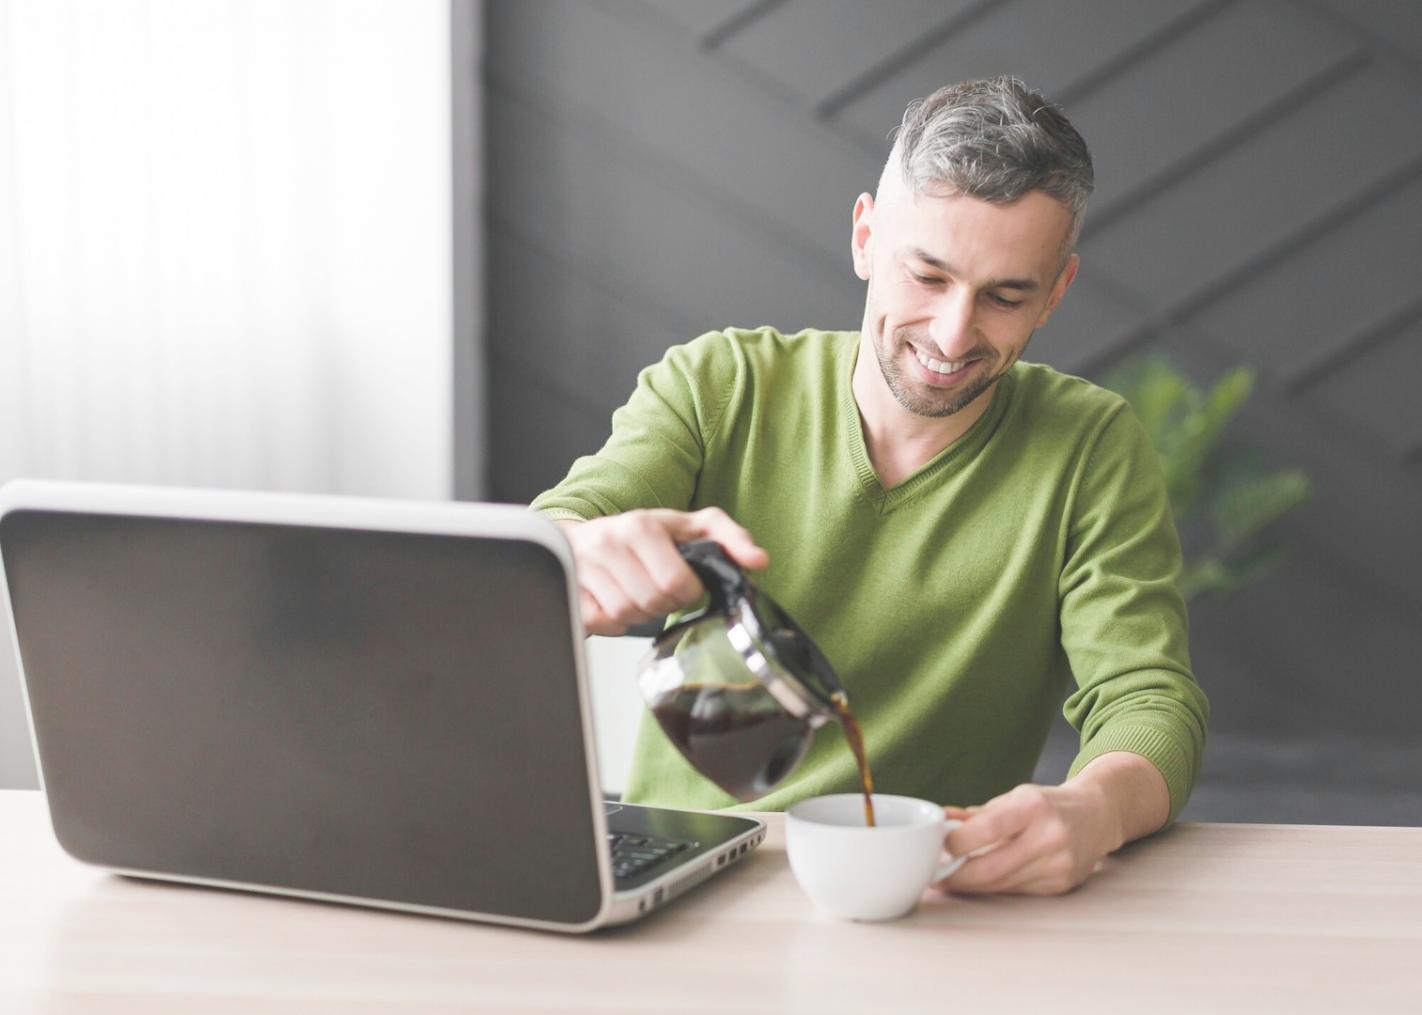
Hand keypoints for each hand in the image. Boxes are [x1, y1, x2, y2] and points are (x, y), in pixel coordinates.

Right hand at [557, 507, 768, 635]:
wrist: (579, 536)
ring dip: (640, 613)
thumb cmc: (638, 534)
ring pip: (627, 616)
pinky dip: (614, 622)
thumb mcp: (687, 525)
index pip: (676, 582)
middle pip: (652, 602)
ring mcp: (584, 568)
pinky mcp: (570, 590)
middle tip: (660, 590)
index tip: (684, 584)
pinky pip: (602, 623)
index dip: (687, 592)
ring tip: (638, 594)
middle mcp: (609, 544)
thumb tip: (759, 560)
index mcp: (640, 526)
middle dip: (664, 604)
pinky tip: (616, 603)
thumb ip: (728, 538)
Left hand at [937, 781, 1123, 895]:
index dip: (959, 842)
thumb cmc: (1047, 804)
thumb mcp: (1015, 798)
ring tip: (949, 880)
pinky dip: (993, 887)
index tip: (939, 846)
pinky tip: (979, 882)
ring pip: (1001, 884)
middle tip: (934, 876)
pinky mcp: (1060, 885)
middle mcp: (1050, 836)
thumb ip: (977, 814)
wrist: (1096, 816)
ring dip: (971, 885)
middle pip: (992, 867)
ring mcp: (1058, 865)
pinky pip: (1016, 891)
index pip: (989, 828)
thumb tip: (941, 821)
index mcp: (1034, 806)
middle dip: (957, 876)